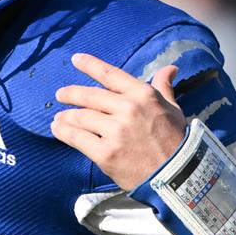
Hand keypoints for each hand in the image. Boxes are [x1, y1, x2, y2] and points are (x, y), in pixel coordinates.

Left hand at [52, 55, 190, 190]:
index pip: (110, 74)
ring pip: (80, 117)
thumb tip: (169, 69)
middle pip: (89, 96)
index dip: (90, 65)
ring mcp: (115, 131)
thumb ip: (164, 88)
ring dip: (65, 116)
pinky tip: (58, 129)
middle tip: (60, 95)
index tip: (75, 59)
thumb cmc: (175, 141)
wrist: (177, 175)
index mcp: (142, 95)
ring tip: (59, 117)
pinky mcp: (105, 153)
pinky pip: (77, 139)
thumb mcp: (173, 109)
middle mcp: (127, 109)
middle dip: (70, 94)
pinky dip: (64, 133)